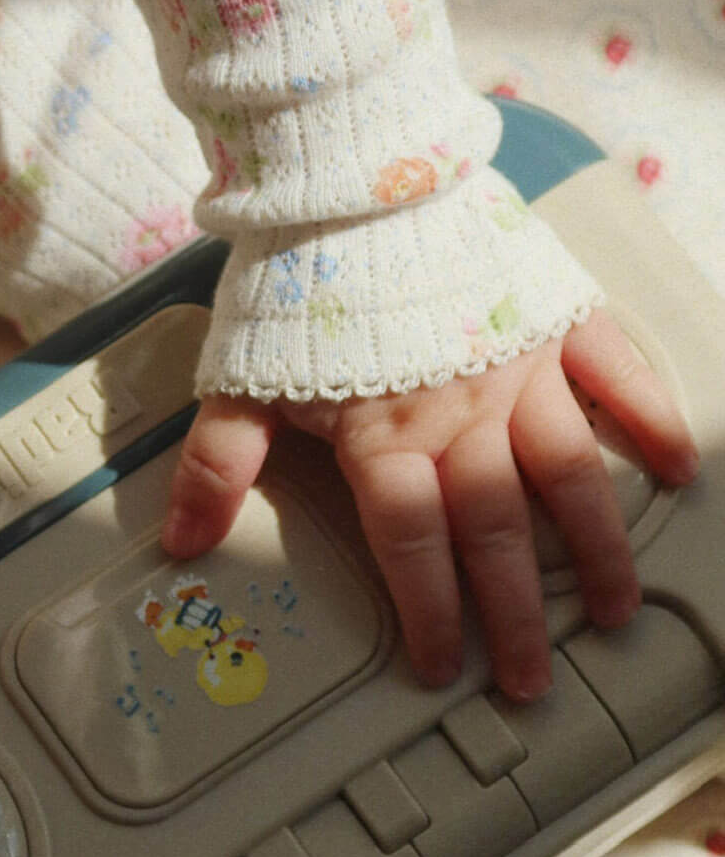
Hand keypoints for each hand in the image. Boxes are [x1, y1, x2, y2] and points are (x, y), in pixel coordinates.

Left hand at [161, 310, 698, 701]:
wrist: (357, 174)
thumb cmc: (297, 279)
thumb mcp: (239, 379)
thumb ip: (219, 466)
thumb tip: (182, 544)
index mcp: (387, 436)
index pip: (410, 545)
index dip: (429, 614)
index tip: (444, 671)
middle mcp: (462, 414)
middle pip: (493, 532)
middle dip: (514, 615)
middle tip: (532, 683)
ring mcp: (519, 367)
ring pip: (566, 473)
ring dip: (592, 546)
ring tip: (613, 608)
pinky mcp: (556, 316)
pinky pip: (616, 373)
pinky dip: (648, 419)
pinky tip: (675, 471)